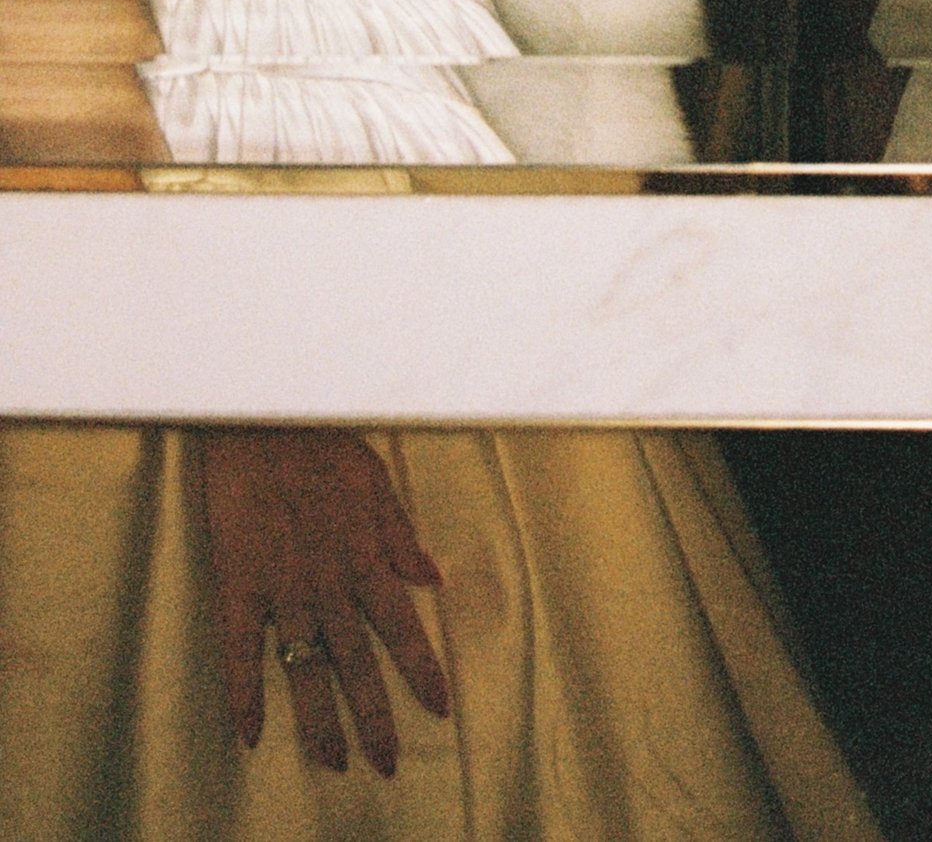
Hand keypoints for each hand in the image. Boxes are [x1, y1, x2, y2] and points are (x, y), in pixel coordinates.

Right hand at [200, 426, 451, 776]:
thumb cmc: (321, 445)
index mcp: (365, 557)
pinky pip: (240, 651)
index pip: (402, 626)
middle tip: (386, 764)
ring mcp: (281, 588)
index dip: (422, 671)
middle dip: (374, 716)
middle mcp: (328, 582)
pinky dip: (244, 694)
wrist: (260, 421)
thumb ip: (400, 535)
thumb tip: (434, 577)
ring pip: (305, 668)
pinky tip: (250, 734)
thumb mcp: (376, 480)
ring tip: (334, 763)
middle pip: (356, 662)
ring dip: (319, 720)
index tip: (440, 710)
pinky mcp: (237, 586)